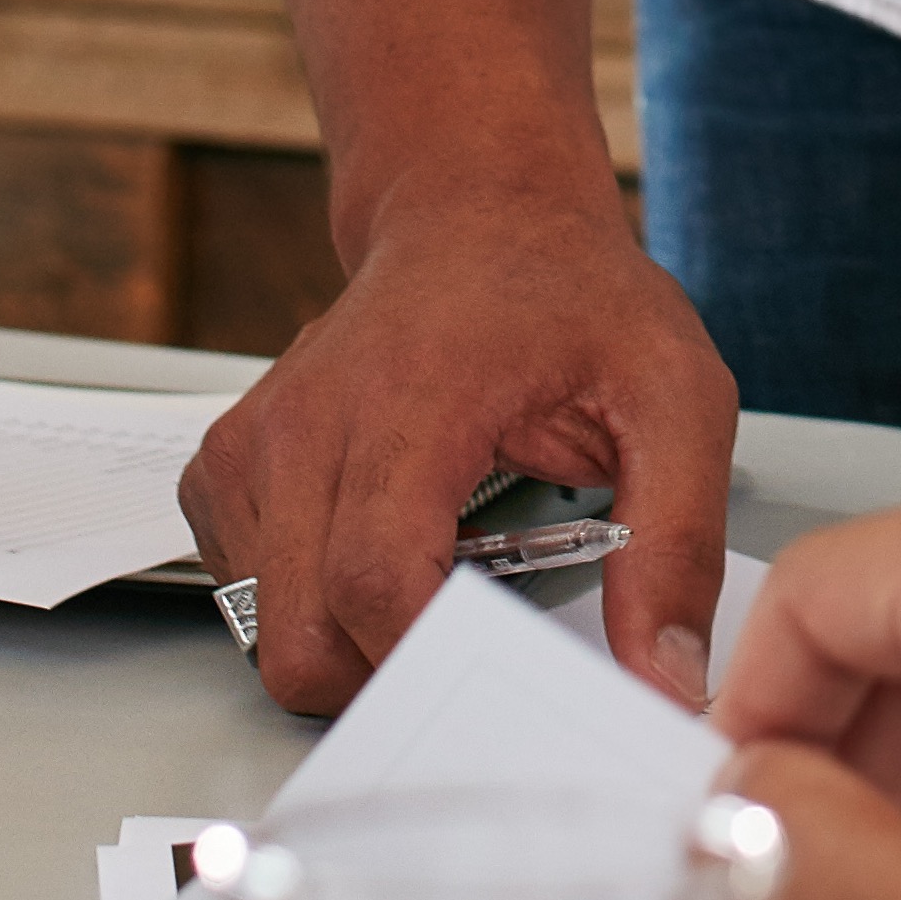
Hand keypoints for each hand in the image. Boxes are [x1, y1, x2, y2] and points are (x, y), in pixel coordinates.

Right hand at [176, 169, 729, 713]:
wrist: (478, 212)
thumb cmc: (569, 298)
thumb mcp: (675, 397)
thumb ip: (676, 541)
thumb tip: (665, 680)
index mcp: (410, 400)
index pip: (376, 581)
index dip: (429, 662)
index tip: (499, 687)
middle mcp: (306, 422)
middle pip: (304, 636)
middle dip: (389, 680)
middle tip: (473, 648)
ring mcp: (252, 443)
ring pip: (265, 629)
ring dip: (350, 645)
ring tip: (435, 582)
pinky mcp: (224, 464)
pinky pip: (243, 593)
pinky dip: (307, 606)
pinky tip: (381, 552)